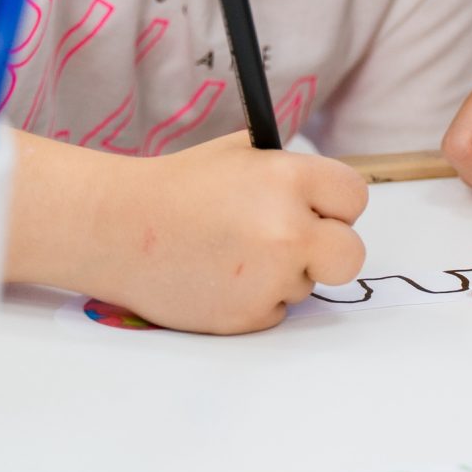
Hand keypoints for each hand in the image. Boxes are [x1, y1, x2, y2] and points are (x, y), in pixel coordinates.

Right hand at [91, 134, 368, 333]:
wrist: (117, 229)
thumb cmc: (178, 188)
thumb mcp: (240, 155)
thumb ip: (290, 171)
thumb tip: (327, 193)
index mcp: (288, 179)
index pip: (354, 198)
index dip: (336, 205)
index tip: (320, 210)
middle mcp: (288, 230)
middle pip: (350, 254)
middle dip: (330, 250)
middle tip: (301, 244)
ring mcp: (270, 277)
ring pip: (308, 284)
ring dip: (284, 274)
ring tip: (233, 253)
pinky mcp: (248, 316)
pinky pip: (275, 310)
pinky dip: (255, 299)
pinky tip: (218, 277)